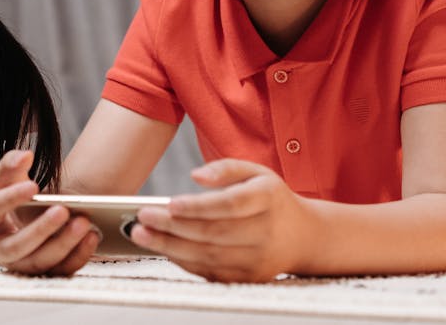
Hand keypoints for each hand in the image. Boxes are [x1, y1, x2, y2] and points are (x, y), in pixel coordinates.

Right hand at [0, 150, 100, 275]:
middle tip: (62, 209)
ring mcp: (23, 265)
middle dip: (40, 229)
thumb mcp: (11, 180)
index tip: (32, 186)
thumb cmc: (18, 200)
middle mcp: (1, 248)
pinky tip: (92, 236)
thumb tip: (24, 155)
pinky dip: (78, 255)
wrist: (33, 220)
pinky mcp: (45, 273)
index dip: (9, 199)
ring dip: (63, 243)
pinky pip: (61, 270)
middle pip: (17, 245)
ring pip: (41, 261)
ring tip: (83, 222)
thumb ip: (12, 164)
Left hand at [130, 158, 312, 281]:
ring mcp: (259, 259)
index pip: (231, 204)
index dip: (199, 206)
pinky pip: (211, 272)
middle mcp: (266, 232)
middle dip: (173, 227)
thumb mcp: (256, 172)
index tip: (170, 203)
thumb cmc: (270, 199)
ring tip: (142, 235)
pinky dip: (183, 261)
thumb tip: (195, 175)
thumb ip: (226, 168)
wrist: (304, 237)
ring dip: (170, 246)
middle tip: (143, 217)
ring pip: (209, 255)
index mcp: (268, 199)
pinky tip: (163, 248)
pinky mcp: (249, 277)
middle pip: (214, 232)